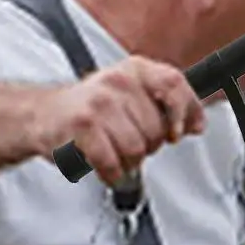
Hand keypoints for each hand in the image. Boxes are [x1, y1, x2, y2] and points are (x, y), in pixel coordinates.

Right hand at [35, 57, 205, 186]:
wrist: (46, 115)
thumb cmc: (95, 110)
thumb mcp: (136, 98)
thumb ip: (171, 107)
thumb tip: (197, 123)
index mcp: (136, 71)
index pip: (174, 84)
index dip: (183, 111)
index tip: (177, 132)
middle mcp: (118, 82)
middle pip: (157, 129)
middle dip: (147, 146)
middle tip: (126, 140)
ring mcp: (99, 103)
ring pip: (137, 150)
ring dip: (127, 162)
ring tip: (112, 150)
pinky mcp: (82, 126)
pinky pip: (112, 163)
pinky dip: (110, 173)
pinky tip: (103, 164)